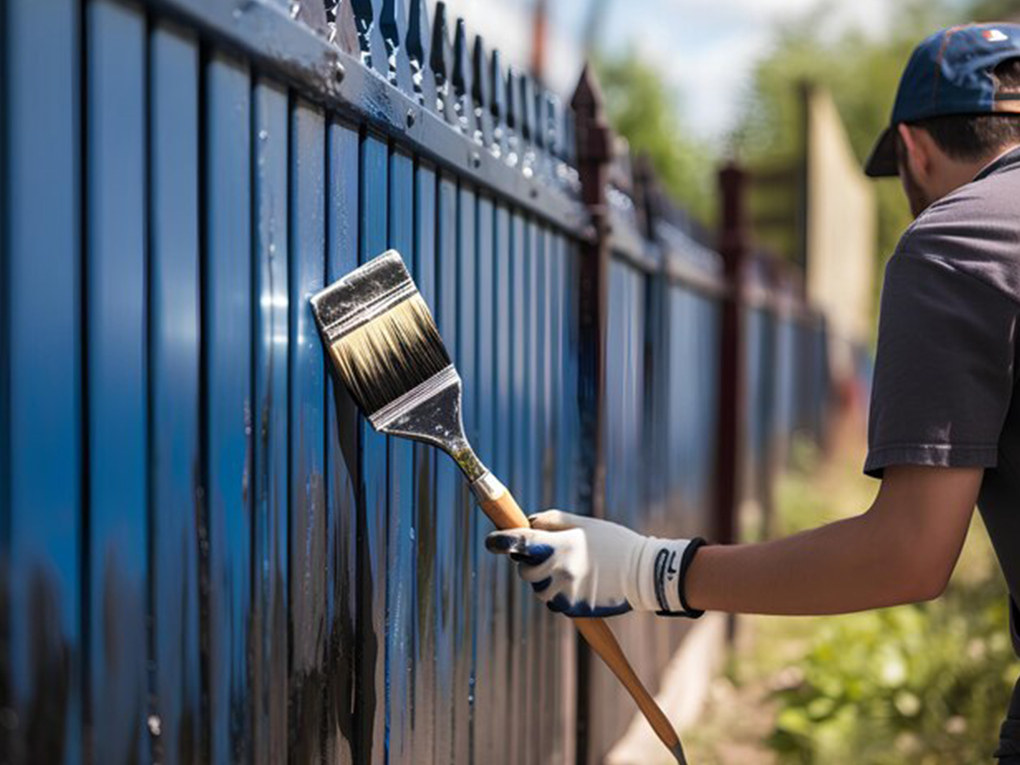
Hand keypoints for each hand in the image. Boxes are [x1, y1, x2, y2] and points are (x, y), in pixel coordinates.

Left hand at [485, 510, 705, 617]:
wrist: (643, 573)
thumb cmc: (613, 542)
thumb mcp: (583, 523)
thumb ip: (552, 521)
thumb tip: (527, 524)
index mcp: (561, 545)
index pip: (521, 542)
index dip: (501, 541)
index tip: (490, 541)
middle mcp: (560, 570)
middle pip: (525, 569)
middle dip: (528, 562)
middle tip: (543, 554)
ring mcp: (566, 591)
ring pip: (537, 588)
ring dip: (542, 579)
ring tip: (566, 568)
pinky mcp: (574, 608)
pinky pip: (553, 602)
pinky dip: (556, 593)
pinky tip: (576, 582)